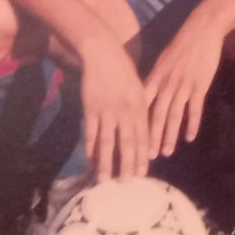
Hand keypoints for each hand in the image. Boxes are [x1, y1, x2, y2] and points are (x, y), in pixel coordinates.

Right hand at [77, 38, 150, 179]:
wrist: (103, 54)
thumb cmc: (123, 70)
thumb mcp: (139, 87)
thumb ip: (141, 108)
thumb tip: (143, 129)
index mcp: (139, 105)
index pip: (143, 135)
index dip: (142, 155)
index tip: (142, 172)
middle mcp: (124, 111)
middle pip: (127, 142)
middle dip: (127, 163)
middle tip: (126, 181)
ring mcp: (106, 111)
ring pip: (107, 142)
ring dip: (106, 162)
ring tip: (105, 179)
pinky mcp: (90, 109)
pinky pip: (90, 133)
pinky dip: (90, 148)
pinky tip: (90, 160)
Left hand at [144, 13, 226, 155]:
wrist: (201, 29)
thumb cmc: (181, 45)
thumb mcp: (163, 61)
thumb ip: (155, 80)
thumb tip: (144, 96)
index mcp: (155, 78)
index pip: (142, 106)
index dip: (137, 125)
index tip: (132, 141)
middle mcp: (166, 84)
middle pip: (156, 115)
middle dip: (151, 138)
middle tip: (147, 156)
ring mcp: (183, 85)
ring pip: (174, 115)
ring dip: (170, 136)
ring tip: (167, 152)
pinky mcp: (199, 84)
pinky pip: (195, 108)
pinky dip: (192, 124)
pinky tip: (190, 137)